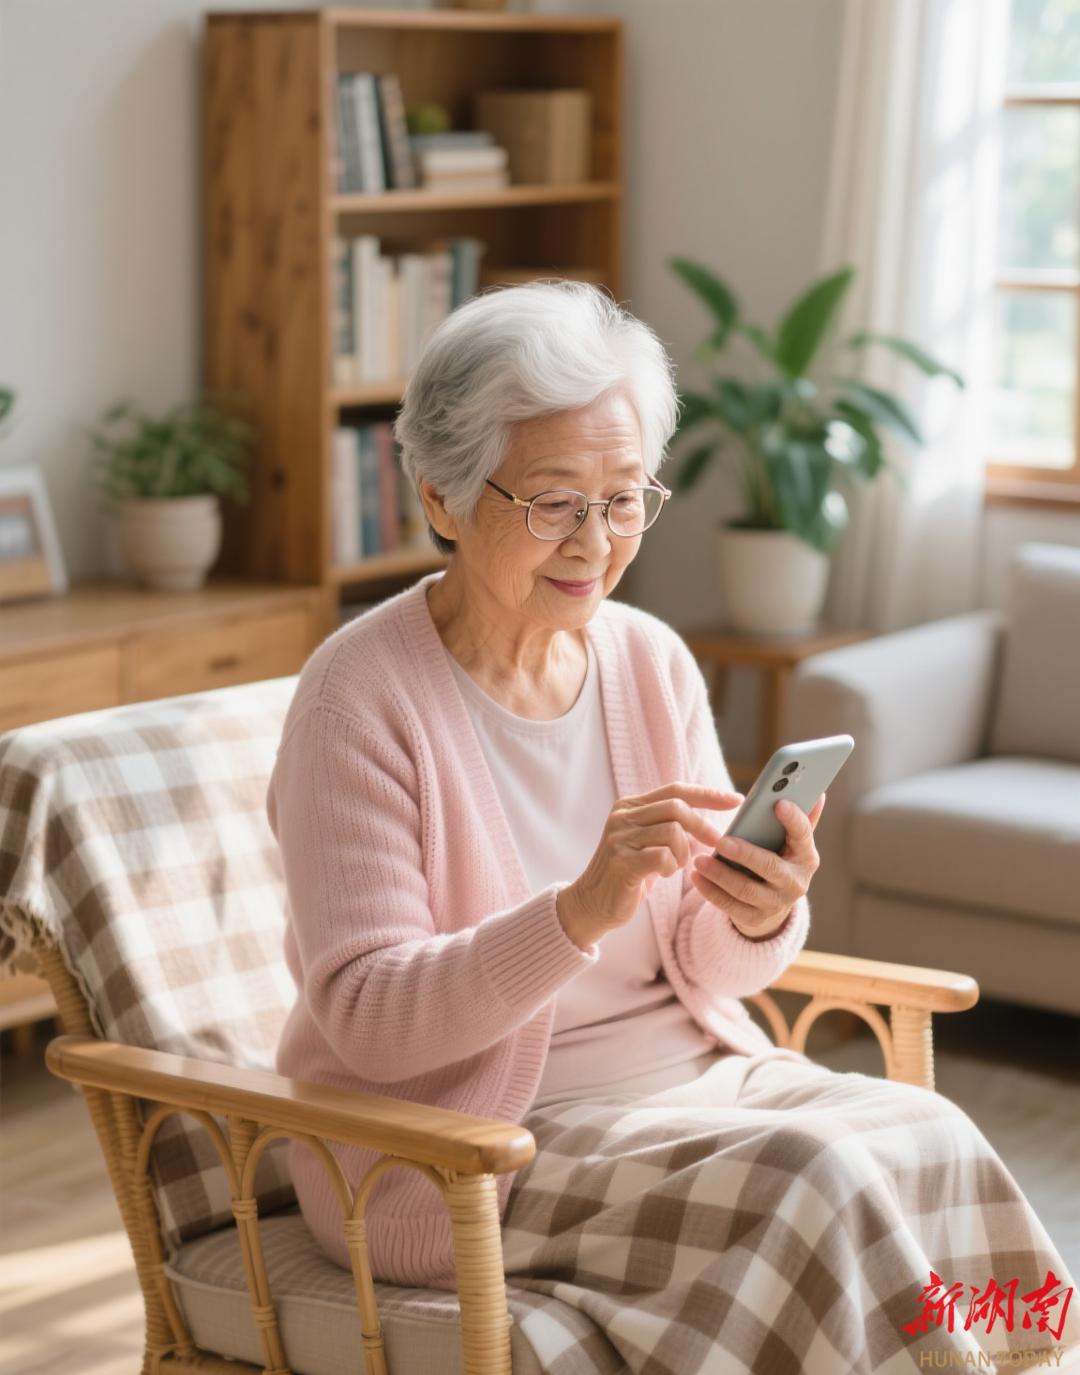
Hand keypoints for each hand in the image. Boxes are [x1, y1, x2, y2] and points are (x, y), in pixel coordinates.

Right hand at [557, 782, 744, 949]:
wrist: (591, 904)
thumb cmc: (627, 875)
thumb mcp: (648, 845)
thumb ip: (670, 828)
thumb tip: (710, 824)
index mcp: (629, 806)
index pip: (676, 790)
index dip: (708, 794)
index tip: (736, 801)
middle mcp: (622, 816)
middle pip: (677, 806)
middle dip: (702, 826)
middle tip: (713, 845)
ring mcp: (619, 838)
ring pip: (673, 831)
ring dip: (685, 852)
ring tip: (677, 865)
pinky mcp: (621, 862)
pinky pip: (663, 856)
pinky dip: (672, 866)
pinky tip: (665, 874)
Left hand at [689, 793, 825, 941]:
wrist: (773, 906)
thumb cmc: (780, 861)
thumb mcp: (792, 844)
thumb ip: (801, 819)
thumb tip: (819, 792)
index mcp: (806, 857)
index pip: (803, 835)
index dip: (793, 819)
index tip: (778, 803)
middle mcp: (795, 883)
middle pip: (770, 867)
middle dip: (745, 854)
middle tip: (721, 841)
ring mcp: (775, 904)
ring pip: (745, 889)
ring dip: (720, 874)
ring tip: (699, 860)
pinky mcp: (754, 919)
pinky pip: (729, 906)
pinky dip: (710, 891)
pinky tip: (696, 877)